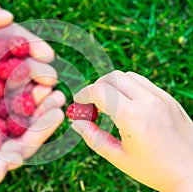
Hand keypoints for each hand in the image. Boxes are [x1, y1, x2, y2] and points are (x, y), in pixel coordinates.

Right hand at [71, 70, 192, 190]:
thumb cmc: (154, 170)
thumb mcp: (118, 157)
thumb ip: (93, 137)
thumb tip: (77, 122)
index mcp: (132, 116)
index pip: (99, 91)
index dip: (83, 95)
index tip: (79, 104)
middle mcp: (147, 101)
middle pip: (112, 77)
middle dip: (96, 87)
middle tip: (92, 104)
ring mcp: (161, 97)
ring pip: (128, 76)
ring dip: (113, 85)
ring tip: (109, 104)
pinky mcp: (169, 98)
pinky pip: (143, 83)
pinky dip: (128, 87)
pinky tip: (126, 104)